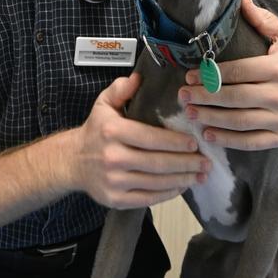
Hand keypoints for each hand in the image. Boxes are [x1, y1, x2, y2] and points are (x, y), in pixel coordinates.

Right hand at [70, 73, 210, 208]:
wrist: (72, 161)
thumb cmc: (95, 131)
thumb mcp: (103, 104)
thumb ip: (120, 89)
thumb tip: (138, 77)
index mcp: (112, 131)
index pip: (151, 138)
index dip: (175, 143)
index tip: (194, 143)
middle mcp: (112, 157)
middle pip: (157, 163)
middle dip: (186, 163)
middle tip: (205, 162)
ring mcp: (113, 181)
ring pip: (156, 182)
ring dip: (182, 179)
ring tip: (200, 175)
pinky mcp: (115, 199)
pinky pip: (147, 198)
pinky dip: (167, 194)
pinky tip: (181, 186)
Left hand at [178, 0, 277, 150]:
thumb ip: (264, 20)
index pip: (239, 72)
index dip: (212, 74)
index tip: (191, 75)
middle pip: (235, 97)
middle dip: (205, 96)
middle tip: (183, 95)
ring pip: (240, 121)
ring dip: (211, 118)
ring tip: (190, 113)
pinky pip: (251, 141)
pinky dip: (228, 140)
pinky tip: (208, 134)